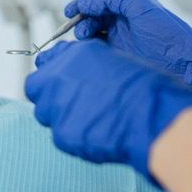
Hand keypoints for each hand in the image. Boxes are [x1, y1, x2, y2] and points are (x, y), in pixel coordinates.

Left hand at [24, 39, 191, 184]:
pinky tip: (96, 133)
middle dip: (48, 95)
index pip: (44, 63)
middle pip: (35, 89)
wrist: (156, 118)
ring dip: (61, 116)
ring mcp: (57, 107)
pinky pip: (60, 136)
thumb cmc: (144, 89)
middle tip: (70, 103)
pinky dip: (74, 136)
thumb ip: (83, 64)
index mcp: (73, 55)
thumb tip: (67, 71)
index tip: (59, 83)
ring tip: (90, 119)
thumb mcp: (111, 62)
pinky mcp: (62, 134)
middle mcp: (58, 77)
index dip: (51, 75)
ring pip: (45, 114)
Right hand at [65, 0, 191, 86]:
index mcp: (132, 3)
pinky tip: (89, 46)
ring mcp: (122, 36)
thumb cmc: (168, 37)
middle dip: (83, 17)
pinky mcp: (120, 53)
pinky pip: (98, 45)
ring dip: (85, 30)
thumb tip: (89, 0)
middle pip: (95, 12)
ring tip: (84, 36)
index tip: (72, 10)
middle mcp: (126, 18)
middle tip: (77, 27)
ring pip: (94, 28)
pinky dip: (90, 44)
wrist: (184, 68)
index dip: (85, 1)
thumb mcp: (141, 7)